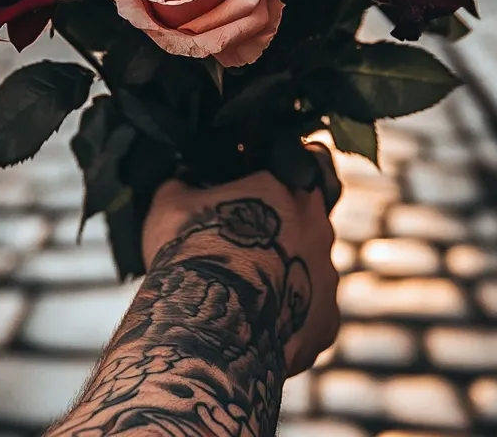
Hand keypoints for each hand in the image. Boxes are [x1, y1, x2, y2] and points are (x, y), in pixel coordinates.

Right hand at [142, 143, 341, 375]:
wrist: (204, 336)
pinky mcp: (325, 324)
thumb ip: (184, 185)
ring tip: (244, 292)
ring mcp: (327, 278)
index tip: (266, 187)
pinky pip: (311, 314)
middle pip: (308, 220)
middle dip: (283, 229)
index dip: (288, 175)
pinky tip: (256, 325)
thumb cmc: (187, 259)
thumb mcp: (170, 206)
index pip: (309, 161)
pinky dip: (289, 317)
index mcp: (287, 188)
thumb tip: (180, 182)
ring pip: (310, 268)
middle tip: (244, 246)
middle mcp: (319, 229)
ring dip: (285, 274)